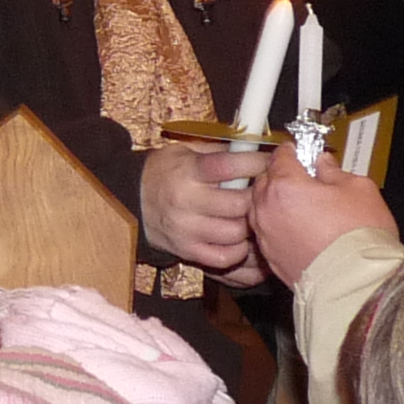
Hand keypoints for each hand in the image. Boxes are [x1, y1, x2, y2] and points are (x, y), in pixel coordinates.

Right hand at [139, 142, 265, 283]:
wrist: (132, 200)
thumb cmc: (164, 172)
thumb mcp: (186, 151)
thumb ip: (219, 150)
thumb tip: (255, 146)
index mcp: (188, 171)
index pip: (230, 166)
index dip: (257, 162)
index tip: (271, 161)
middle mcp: (187, 201)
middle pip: (239, 204)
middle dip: (259, 197)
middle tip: (266, 192)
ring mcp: (187, 229)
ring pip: (235, 233)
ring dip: (250, 225)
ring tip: (253, 215)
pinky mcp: (187, 250)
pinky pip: (224, 257)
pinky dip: (238, 250)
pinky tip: (240, 238)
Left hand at [250, 148, 395, 287]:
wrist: (356, 285)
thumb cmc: (360, 234)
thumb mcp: (358, 188)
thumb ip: (335, 171)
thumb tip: (322, 163)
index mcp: (284, 185)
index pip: (280, 156)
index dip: (294, 151)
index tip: (304, 152)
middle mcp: (266, 209)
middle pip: (265, 180)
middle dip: (282, 175)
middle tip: (305, 179)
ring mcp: (265, 236)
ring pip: (261, 207)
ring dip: (276, 202)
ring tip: (301, 205)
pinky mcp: (270, 259)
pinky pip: (267, 232)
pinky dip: (277, 226)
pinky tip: (299, 229)